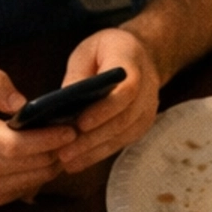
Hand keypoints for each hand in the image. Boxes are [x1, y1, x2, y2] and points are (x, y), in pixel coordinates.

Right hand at [0, 69, 76, 203]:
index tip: (69, 128)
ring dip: (53, 162)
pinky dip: (40, 173)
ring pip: (36, 179)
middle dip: (58, 149)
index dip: (48, 139)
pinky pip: (27, 188)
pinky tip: (42, 156)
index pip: (18, 145)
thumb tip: (23, 102)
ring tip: (61, 143)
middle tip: (73, 132)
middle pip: (33, 164)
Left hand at [52, 25, 162, 173]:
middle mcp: (147, 89)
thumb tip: (64, 104)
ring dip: (95, 151)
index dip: (104, 110)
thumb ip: (78, 75)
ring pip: (123, 136)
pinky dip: (101, 152)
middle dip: (92, 139)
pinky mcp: (142, 125)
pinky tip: (80, 161)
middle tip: (65, 153)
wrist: (140, 54)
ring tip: (68, 162)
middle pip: (123, 120)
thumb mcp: (87, 51)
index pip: (125, 91)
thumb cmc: (107, 50)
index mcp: (132, 62)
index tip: (80, 124)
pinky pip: (123, 142)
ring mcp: (148, 110)